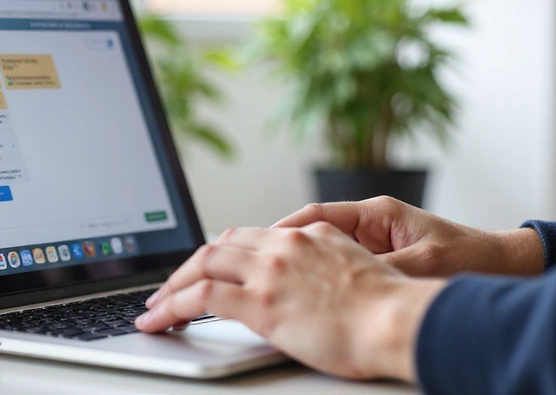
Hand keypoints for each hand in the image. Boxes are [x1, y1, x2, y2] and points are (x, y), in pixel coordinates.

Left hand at [135, 223, 445, 380]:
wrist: (400, 321)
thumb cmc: (388, 307)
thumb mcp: (353, 269)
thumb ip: (321, 267)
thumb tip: (302, 284)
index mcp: (307, 235)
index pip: (248, 236)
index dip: (219, 253)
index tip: (205, 268)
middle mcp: (283, 245)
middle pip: (219, 245)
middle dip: (188, 267)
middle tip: (169, 287)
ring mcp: (270, 270)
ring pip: (202, 265)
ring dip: (171, 286)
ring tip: (155, 307)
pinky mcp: (260, 301)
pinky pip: (200, 297)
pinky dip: (172, 306)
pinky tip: (160, 319)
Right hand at [273, 196, 543, 276]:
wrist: (500, 265)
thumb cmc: (469, 256)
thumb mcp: (426, 261)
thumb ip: (387, 267)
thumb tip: (351, 280)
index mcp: (378, 214)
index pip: (320, 214)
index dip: (287, 226)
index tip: (264, 239)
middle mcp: (371, 225)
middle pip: (315, 231)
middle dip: (285, 244)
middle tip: (257, 260)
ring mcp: (374, 244)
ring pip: (325, 251)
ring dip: (302, 263)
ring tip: (276, 280)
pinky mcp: (380, 262)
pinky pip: (342, 269)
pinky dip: (324, 279)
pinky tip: (309, 295)